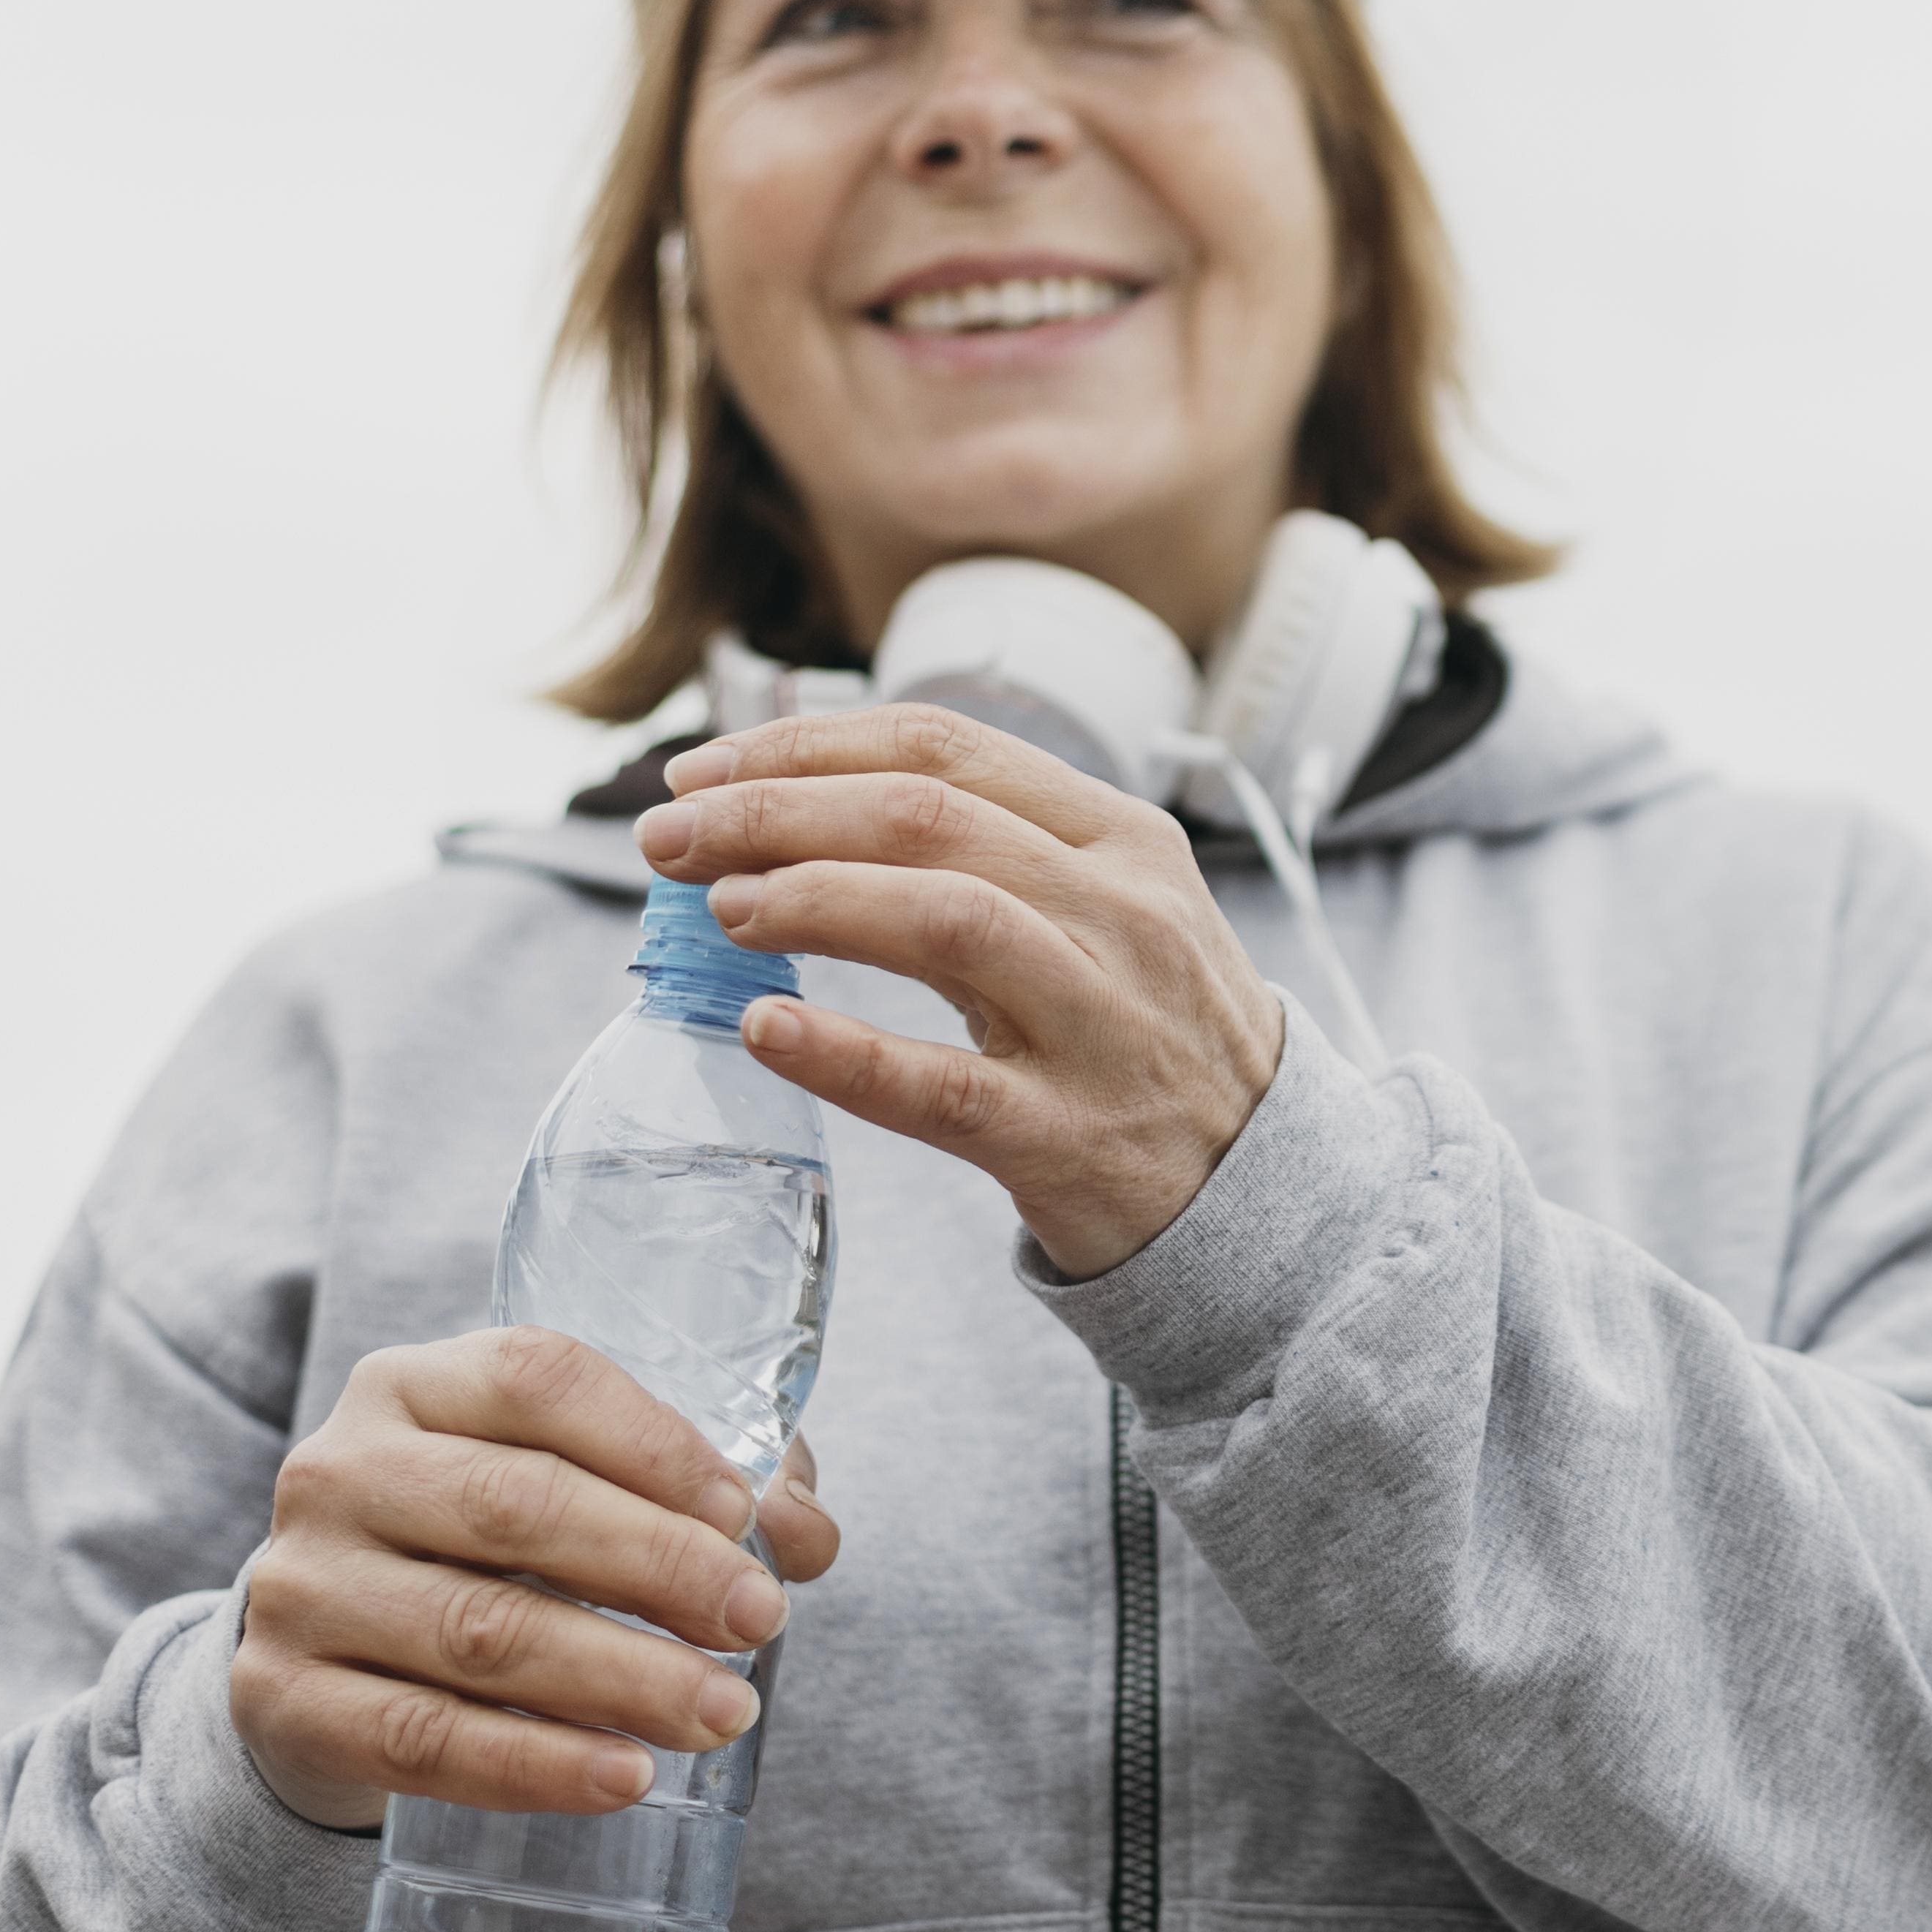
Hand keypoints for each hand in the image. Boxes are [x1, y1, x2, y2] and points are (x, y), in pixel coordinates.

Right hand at [232, 1328, 842, 1831]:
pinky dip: (534, 1765)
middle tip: (759, 1622)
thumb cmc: (492, 1551)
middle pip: (514, 1505)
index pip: (539, 1378)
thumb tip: (806, 1537)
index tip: (746, 1516)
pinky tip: (624, 1778)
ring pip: (477, 1631)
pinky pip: (421, 1740)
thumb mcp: (579, 1487)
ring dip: (619, 1678)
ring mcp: (300, 1586)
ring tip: (722, 1715)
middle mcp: (339, 1468)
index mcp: (414, 1383)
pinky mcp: (282, 1699)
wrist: (335, 1654)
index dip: (654, 1443)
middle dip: (657, 1566)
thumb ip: (703, 1492)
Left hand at [634, 704, 1286, 1278]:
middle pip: (927, 818)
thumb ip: (988, 852)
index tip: (706, 772)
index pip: (946, 748)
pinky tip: (763, 1030)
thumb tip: (797, 806)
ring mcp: (1102, 1026)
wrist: (1262, 1186)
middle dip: (774, 812)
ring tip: (716, 910)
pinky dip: (843, 1052)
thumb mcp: (1109, 909)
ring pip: (945, 921)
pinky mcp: (1069, 1137)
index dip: (806, 745)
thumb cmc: (1149, 1034)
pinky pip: (940, 1086)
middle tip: (669, 839)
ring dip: (808, 898)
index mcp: (1123, 838)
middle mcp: (1122, 914)